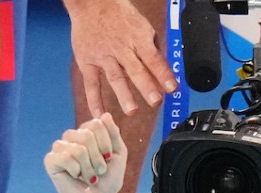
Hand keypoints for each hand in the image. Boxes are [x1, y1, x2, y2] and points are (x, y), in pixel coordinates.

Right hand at [43, 113, 127, 192]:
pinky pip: (64, 158)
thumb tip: (104, 114)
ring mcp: (60, 147)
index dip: (106, 144)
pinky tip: (75, 176)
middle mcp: (73, 136)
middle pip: (87, 135)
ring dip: (88, 168)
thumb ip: (114, 134)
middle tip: (99, 172)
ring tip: (89, 177)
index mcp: (88, 131)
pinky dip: (75, 170)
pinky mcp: (50, 160)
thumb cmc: (107, 180)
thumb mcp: (119, 155)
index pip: (97, 123)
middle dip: (98, 159)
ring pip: (77, 148)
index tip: (109, 158)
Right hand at [67, 0, 176, 115]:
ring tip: (132, 111)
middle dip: (146, 87)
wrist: (92, 3)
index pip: (153, 59)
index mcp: (138, 39)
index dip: (163, 74)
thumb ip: (150, 47)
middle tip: (155, 101)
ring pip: (115, 77)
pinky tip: (100, 114)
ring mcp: (103, 56)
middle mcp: (121, 49)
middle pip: (136, 70)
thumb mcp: (141, 25)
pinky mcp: (88, 62)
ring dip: (124, 95)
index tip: (172, 88)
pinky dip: (94, 100)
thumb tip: (161, 69)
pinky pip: (91, 84)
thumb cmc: (119, 15)